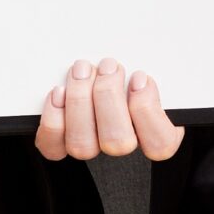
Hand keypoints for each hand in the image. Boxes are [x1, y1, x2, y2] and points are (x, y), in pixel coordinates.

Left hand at [34, 58, 184, 161]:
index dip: (147, 111)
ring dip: (80, 101)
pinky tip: (58, 93)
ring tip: (82, 70)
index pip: (159, 143)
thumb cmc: (130, 73)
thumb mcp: (154, 69)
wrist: (98, 78)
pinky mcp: (63, 144)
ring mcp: (92, 145)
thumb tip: (144, 65)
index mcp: (154, 131)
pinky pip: (54, 147)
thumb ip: (159, 69)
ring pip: (83, 144)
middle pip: (117, 141)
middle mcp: (122, 143)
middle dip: (108, 96)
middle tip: (107, 66)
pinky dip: (53, 120)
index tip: (140, 78)